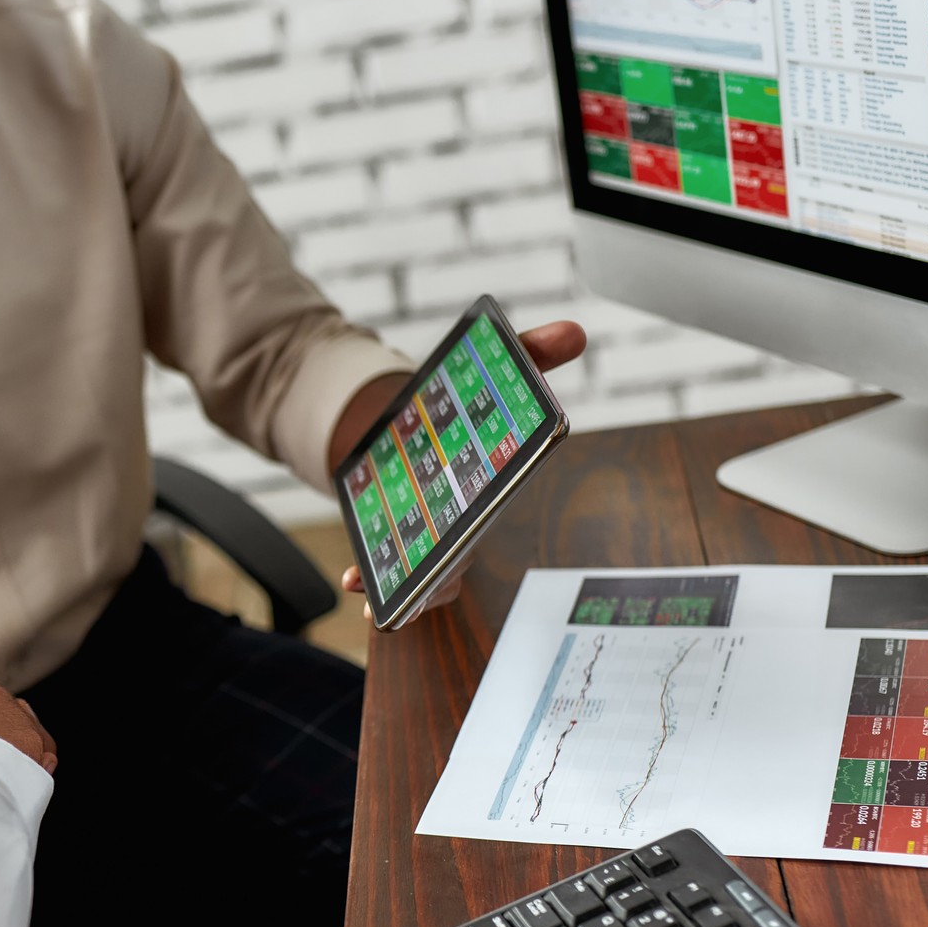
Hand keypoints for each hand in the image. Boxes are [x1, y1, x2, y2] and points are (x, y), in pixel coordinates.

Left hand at [339, 320, 586, 624]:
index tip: (481, 512)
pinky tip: (355, 581)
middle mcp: (468, 520)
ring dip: (411, 591)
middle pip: (463, 552)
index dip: (491, 509)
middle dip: (447, 568)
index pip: (498, 502)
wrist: (404, 427)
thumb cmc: (456, 411)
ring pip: (433, 577)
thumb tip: (572, 331)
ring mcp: (433, 539)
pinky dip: (376, 586)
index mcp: (492, 482)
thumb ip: (527, 354)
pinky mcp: (401, 547)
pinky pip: (397, 580)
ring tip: (385, 594)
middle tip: (431, 574)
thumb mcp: (486, 374)